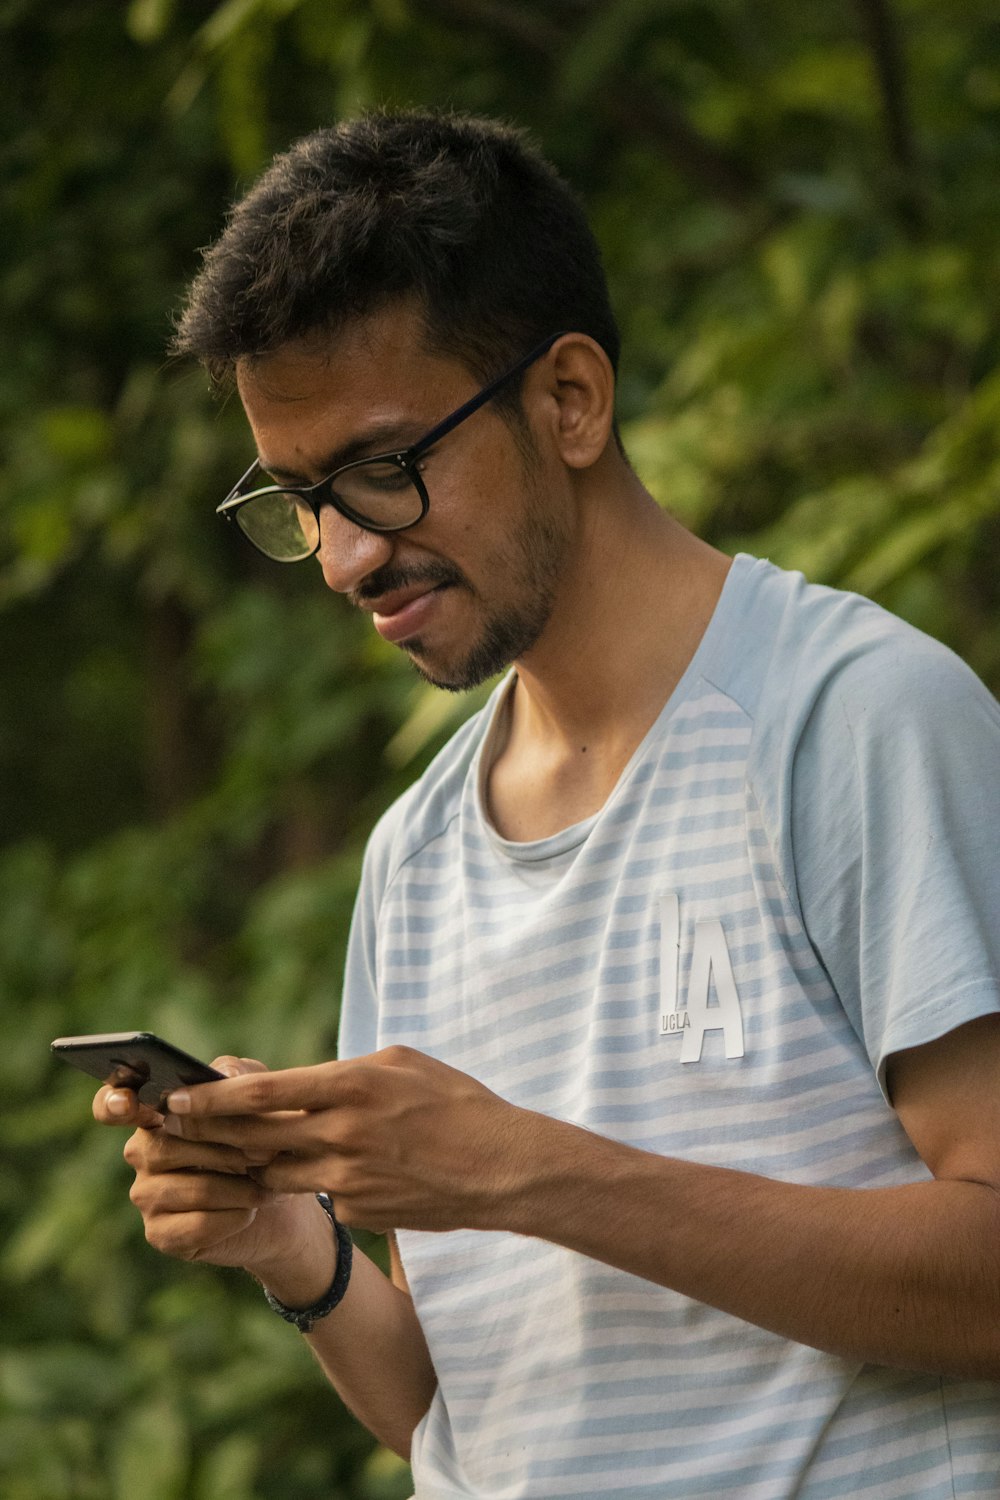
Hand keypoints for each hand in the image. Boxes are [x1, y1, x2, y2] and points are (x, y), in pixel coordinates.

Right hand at [94, 1057, 331, 1282]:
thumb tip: (221, 1077)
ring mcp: (146, 1195)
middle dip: (226, 1150)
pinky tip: (249, 1211)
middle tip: (266, 1153)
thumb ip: (238, 1076)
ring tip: (265, 1186)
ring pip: (191, 1188)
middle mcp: (142, 1151)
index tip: (126, 1104)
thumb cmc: (265, 1139)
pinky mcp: (160, 1233)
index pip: (112, 1104)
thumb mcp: (258, 1097)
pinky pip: (195, 1226)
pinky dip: (233, 1218)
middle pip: (166, 1148)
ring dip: (239, 1188)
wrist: (283, 1200)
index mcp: (157, 1113)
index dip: (112, 1103)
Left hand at [163, 1045, 536, 1234]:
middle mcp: (341, 1134)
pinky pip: (320, 1195)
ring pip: (277, 1174)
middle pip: (254, 1138)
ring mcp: (348, 1180)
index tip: (178, 1096)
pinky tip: (332, 1170)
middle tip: (182, 1126)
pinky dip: (315, 1182)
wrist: (501, 1168)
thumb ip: (347, 1070)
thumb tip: (307, 1079)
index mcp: (351, 1087)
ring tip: (245, 1149)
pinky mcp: (358, 1212)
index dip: (212, 1098)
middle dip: (213, 1132)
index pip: (261, 1093)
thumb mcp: (402, 1063)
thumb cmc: (456, 1103)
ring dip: (256, 1162)